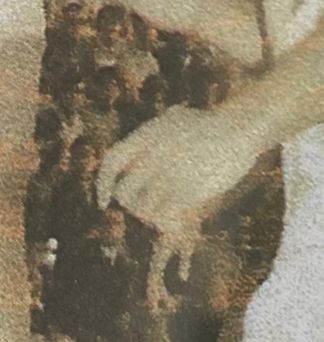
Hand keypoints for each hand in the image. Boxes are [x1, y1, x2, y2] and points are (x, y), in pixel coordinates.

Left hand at [97, 109, 260, 238]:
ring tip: (166, 212)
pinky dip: (166, 222)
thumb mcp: (177, 118)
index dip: (103, 184)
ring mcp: (168, 174)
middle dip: (131, 205)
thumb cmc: (211, 124)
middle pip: (124, 193)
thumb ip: (157, 129)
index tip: (104, 201)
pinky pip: (164, 216)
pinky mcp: (187, 190)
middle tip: (147, 207)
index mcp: (145, 137)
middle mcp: (151, 156)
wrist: (238, 128)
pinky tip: (177, 219)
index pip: (111, 162)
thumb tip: (149, 140)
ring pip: (142, 208)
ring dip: (151, 216)